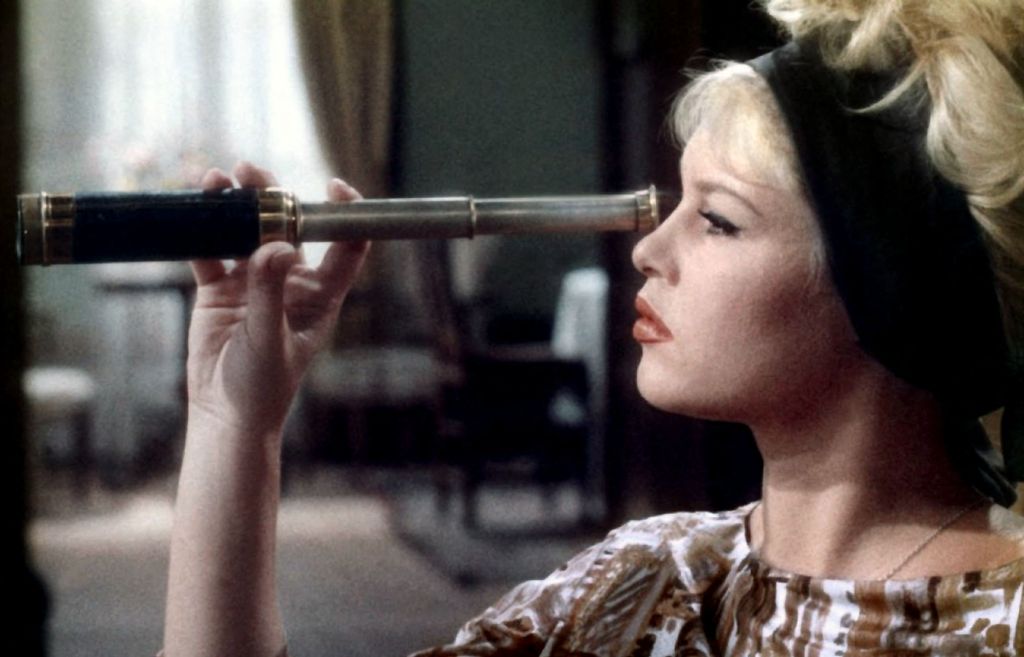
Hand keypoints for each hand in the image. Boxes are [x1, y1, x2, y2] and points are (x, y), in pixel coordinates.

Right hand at [186, 162, 369, 433]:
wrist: (224, 414)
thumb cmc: (262, 387)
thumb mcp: (270, 340)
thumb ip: (271, 293)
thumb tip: (280, 247)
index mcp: (320, 295)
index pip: (345, 246)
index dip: (345, 214)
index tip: (334, 186)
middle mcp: (290, 282)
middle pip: (287, 226)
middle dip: (272, 195)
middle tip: (250, 171)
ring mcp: (253, 283)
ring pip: (246, 232)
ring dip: (233, 206)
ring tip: (216, 181)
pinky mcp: (219, 289)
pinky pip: (210, 251)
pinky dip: (200, 231)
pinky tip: (191, 212)